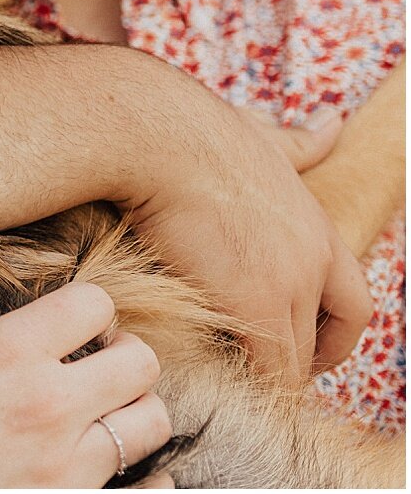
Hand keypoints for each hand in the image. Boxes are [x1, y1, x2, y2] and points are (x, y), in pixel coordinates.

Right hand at [0, 279, 172, 487]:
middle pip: (141, 362)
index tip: (65, 318)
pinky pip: (149, 493)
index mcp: (4, 354)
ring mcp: (61, 470)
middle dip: (119, 350)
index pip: (96, 304)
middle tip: (90, 359)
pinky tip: (110, 463)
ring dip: (129, 409)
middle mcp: (46, 409)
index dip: (85, 303)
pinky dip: (148, 479)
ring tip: (96, 410)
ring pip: (150, 424)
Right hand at [125, 103, 367, 380]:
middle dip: (300, 360)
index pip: (352, 299)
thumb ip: (297, 141)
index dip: (333, 331)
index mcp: (315, 224)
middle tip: (262, 372)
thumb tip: (331, 122)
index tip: (302, 344)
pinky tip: (215, 381)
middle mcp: (313, 258)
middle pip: (325, 336)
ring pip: (294, 359)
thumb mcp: (259, 134)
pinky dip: (247, 382)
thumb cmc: (189, 129)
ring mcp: (288, 284)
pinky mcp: (253, 304)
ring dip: (268, 376)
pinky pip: (264, 368)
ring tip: (231, 384)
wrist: (155, 135)